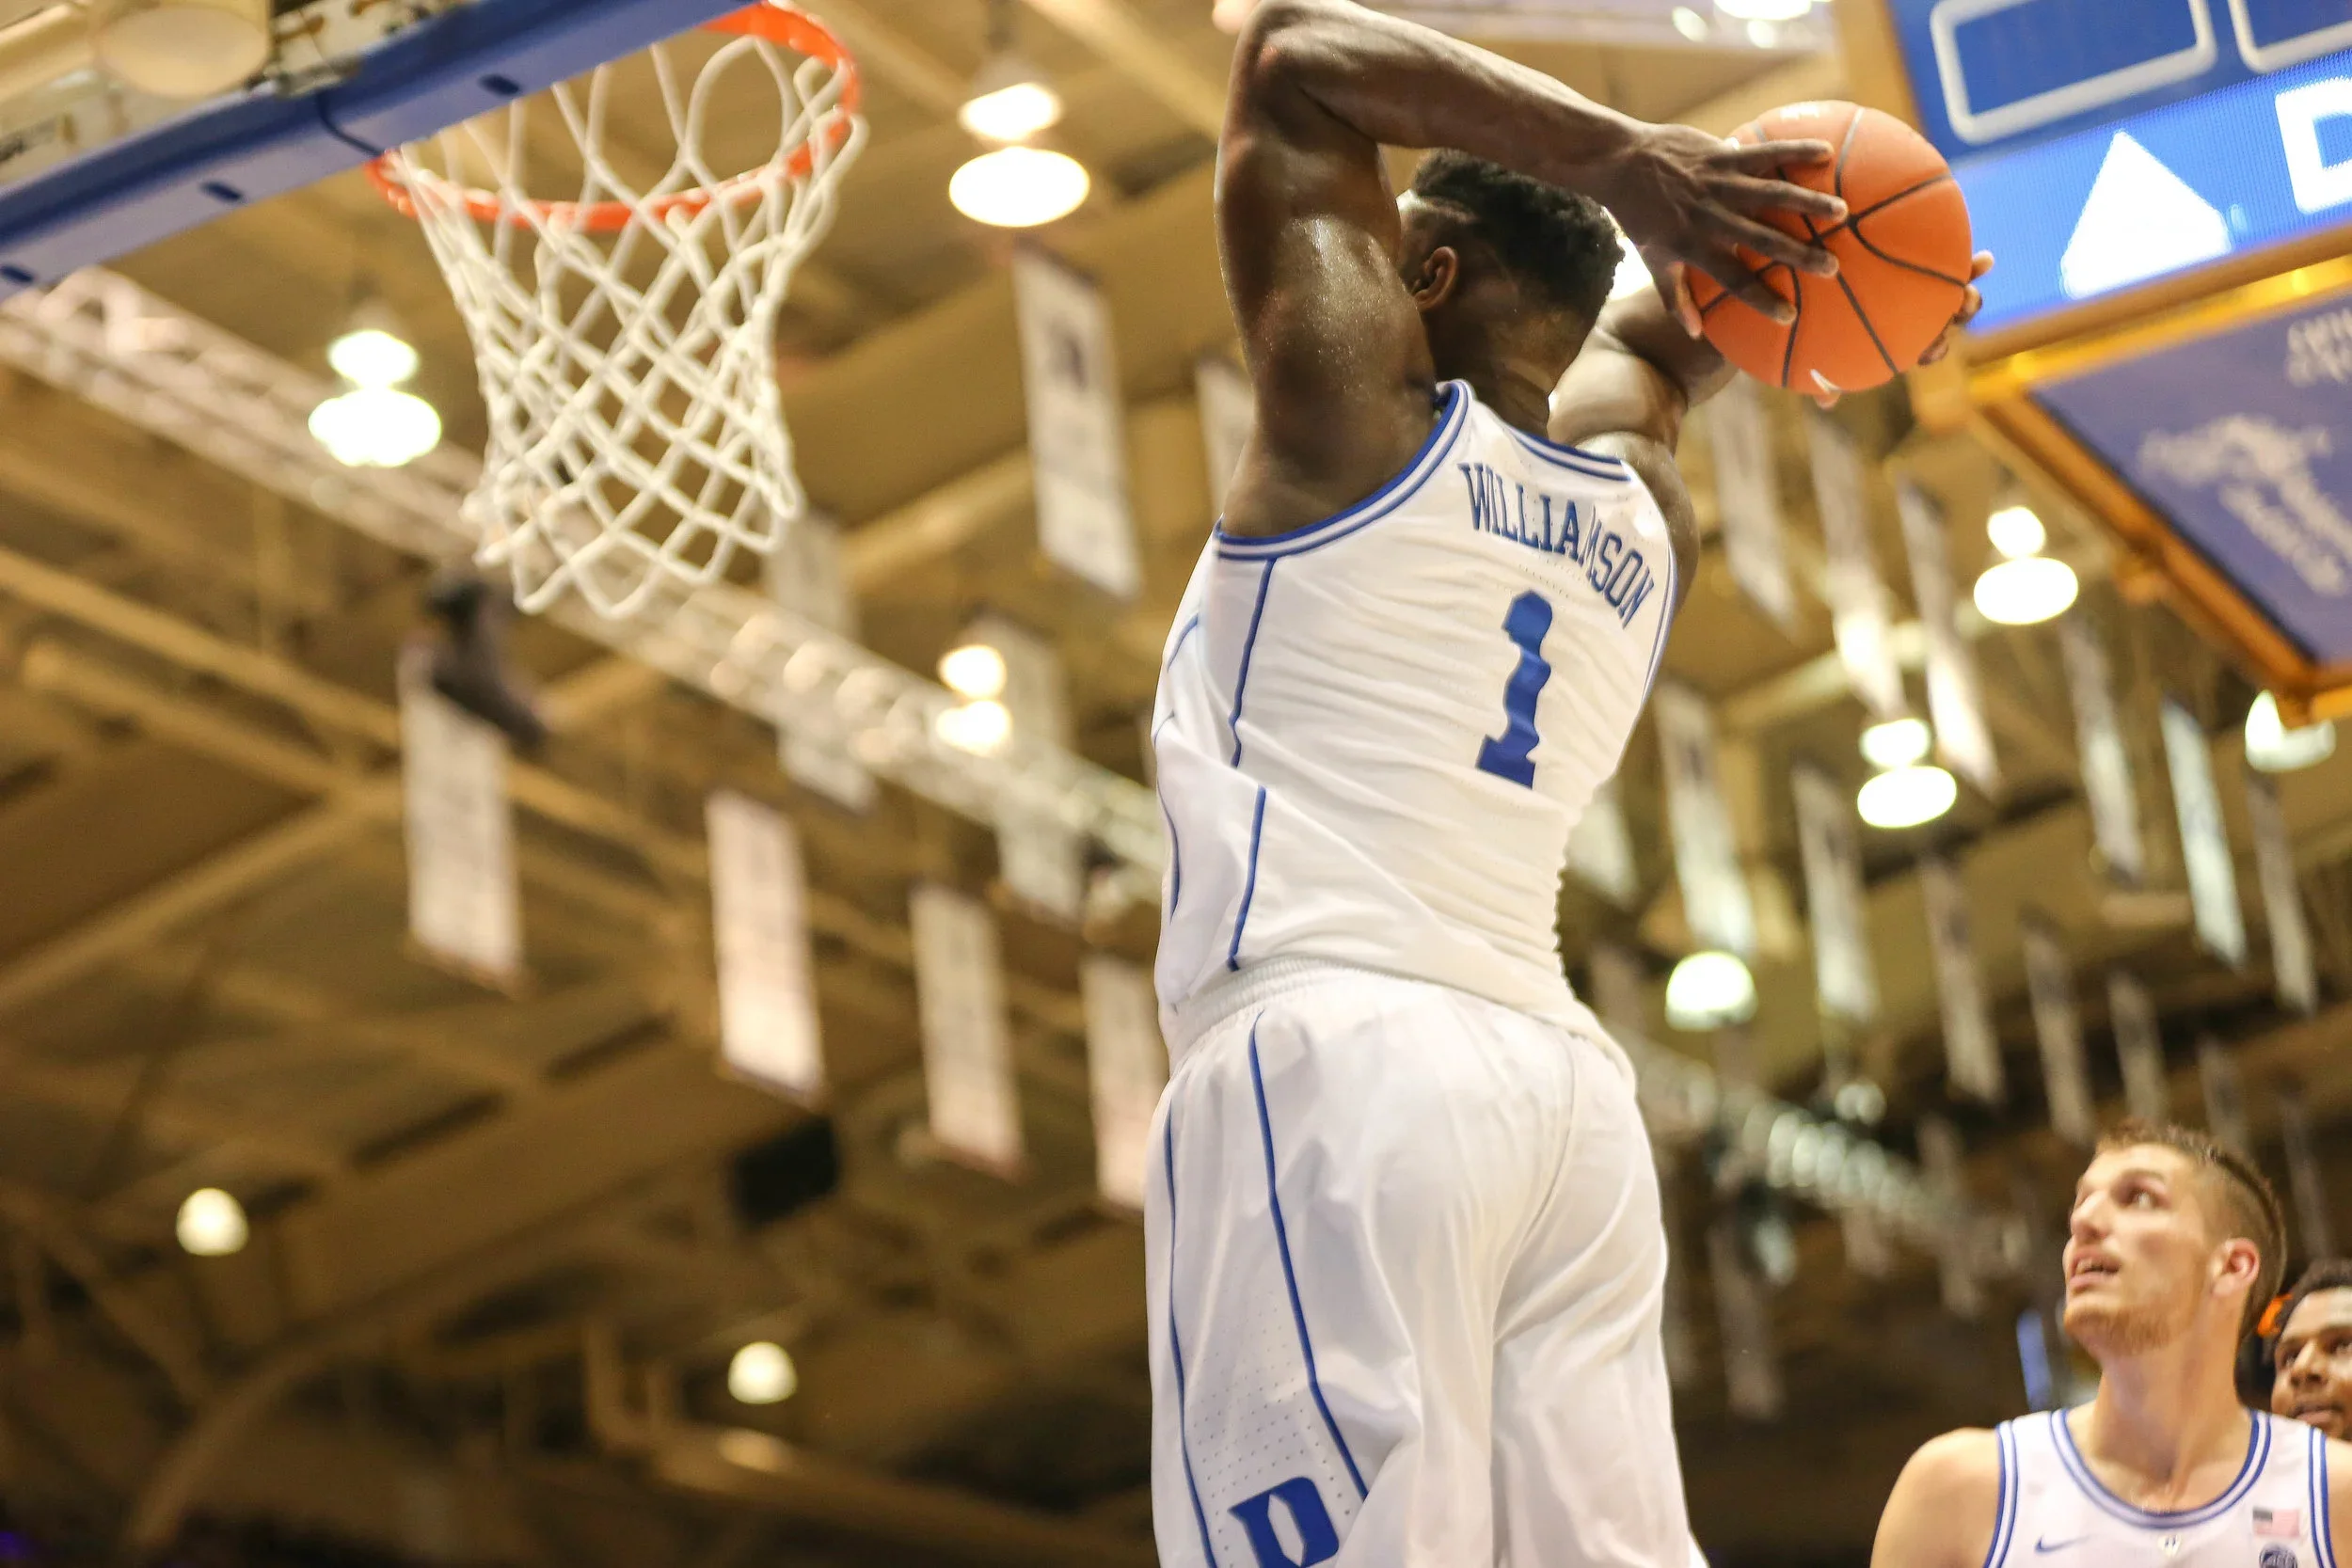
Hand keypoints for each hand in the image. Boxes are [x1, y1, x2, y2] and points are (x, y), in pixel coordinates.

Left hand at [1592, 121, 1845, 336]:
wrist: (1620, 163)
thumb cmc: (1638, 216)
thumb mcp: (1651, 260)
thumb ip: (1675, 296)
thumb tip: (1696, 333)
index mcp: (1694, 246)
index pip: (1732, 280)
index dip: (1760, 299)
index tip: (1789, 317)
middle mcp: (1710, 216)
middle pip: (1761, 239)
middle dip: (1797, 254)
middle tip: (1831, 268)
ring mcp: (1718, 184)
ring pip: (1770, 193)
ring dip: (1807, 202)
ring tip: (1841, 212)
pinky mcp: (1722, 154)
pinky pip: (1765, 152)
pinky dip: (1795, 150)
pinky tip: (1827, 153)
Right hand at [1807, 250, 1993, 407]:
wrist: (1828, 267)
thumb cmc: (1824, 311)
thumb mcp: (1823, 342)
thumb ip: (1826, 371)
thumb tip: (1826, 404)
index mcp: (1904, 335)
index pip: (1924, 349)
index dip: (1931, 349)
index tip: (1930, 345)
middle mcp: (1922, 314)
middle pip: (1947, 321)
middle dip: (1957, 315)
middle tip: (1960, 303)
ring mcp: (1932, 288)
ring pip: (1959, 295)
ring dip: (1971, 295)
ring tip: (1973, 280)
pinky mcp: (1936, 262)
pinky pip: (1958, 264)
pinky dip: (1975, 265)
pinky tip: (1990, 261)